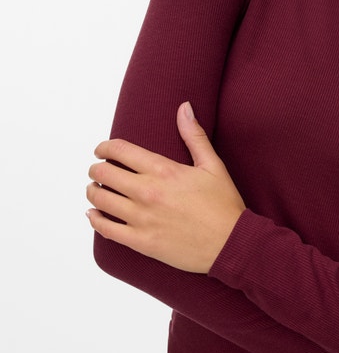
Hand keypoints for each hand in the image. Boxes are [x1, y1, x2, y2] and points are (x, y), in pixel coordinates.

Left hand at [86, 102, 244, 272]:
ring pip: (100, 199)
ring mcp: (142, 218)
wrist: (231, 244)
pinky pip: (105, 229)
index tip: (102, 150)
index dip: (105, 147)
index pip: (120, 150)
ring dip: (93, 191)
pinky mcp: (141, 242)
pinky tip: (94, 214)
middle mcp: (148, 192)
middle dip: (97, 168)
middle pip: (104, 173)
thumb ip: (194, 136)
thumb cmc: (224, 206)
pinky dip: (94, 219)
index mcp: (164, 171)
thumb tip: (184, 108)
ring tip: (96, 189)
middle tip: (99, 170)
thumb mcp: (213, 166)